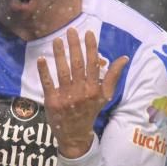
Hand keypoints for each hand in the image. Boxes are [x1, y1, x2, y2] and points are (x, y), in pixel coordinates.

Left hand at [37, 28, 128, 158]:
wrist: (75, 135)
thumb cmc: (90, 111)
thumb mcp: (104, 96)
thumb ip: (112, 76)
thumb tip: (124, 58)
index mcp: (94, 89)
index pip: (93, 64)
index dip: (91, 47)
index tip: (88, 33)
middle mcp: (81, 91)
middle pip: (77, 64)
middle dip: (74, 46)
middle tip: (70, 30)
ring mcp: (66, 96)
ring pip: (63, 71)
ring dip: (60, 55)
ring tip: (57, 40)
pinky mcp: (52, 101)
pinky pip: (48, 83)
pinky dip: (44, 71)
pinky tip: (41, 59)